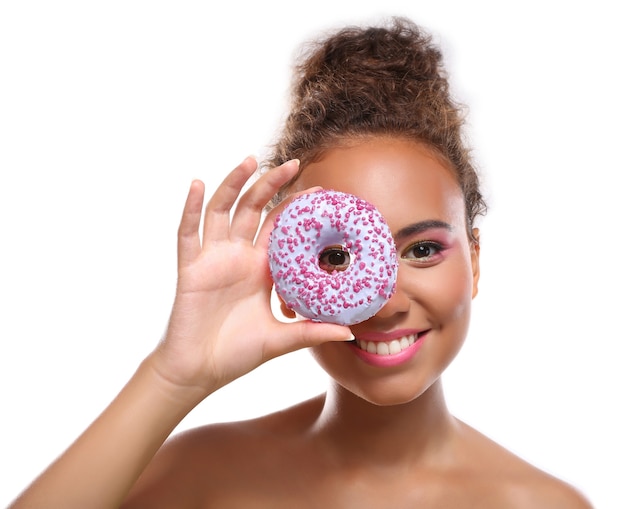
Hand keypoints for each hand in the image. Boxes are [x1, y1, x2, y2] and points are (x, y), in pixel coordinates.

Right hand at [150, 157, 351, 396]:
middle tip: (293, 163)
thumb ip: (312, 333)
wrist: (199, 371)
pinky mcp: (190, 268)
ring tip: (250, 161)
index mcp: (260, 269)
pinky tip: (199, 184)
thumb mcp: (280, 340)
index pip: (280, 228)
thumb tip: (350, 333)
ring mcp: (213, 259)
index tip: (320, 191)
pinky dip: (191, 209)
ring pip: (222, 212)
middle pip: (253, 210)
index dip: (296, 208)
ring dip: (233, 185)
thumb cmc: (237, 354)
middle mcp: (238, 256)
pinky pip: (188, 234)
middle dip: (271, 185)